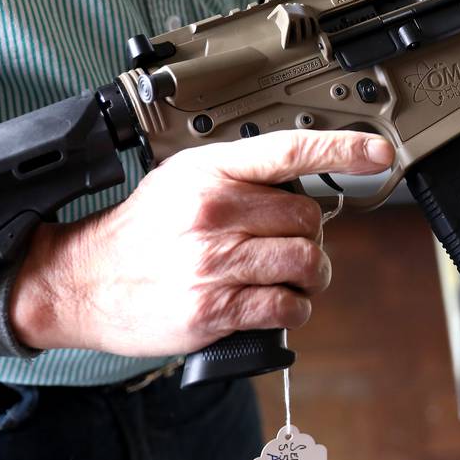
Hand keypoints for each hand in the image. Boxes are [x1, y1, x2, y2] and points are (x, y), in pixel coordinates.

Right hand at [8, 130, 394, 355]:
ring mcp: (215, 261)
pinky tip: (276, 304)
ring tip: (288, 279)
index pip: (291, 151)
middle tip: (291, 246)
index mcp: (210, 170)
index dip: (343, 150)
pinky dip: (293, 309)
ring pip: (305, 263)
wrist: (80, 280)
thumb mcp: (182, 179)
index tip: (379, 153)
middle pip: (309, 218)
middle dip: (311, 237)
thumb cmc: (139, 231)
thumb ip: (239, 176)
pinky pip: (285, 307)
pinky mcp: (213, 308)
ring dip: (309, 276)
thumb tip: (301, 184)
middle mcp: (215, 211)